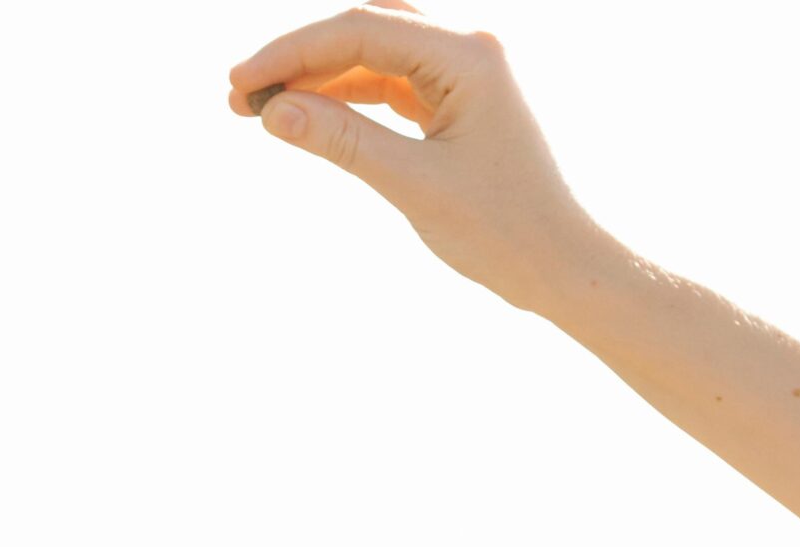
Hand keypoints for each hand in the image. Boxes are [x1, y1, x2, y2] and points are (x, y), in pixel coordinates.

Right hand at [229, 4, 618, 315]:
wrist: (559, 265)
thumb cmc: (503, 229)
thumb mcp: (413, 185)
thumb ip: (342, 141)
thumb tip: (273, 112)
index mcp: (469, 57)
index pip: (360, 29)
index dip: (292, 53)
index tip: (240, 86)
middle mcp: (468, 50)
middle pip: (364, 27)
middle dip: (299, 57)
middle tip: (239, 95)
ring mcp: (462, 74)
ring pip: (372, 55)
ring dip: (317, 78)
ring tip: (261, 111)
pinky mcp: (455, 102)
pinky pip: (386, 84)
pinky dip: (344, 98)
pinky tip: (306, 118)